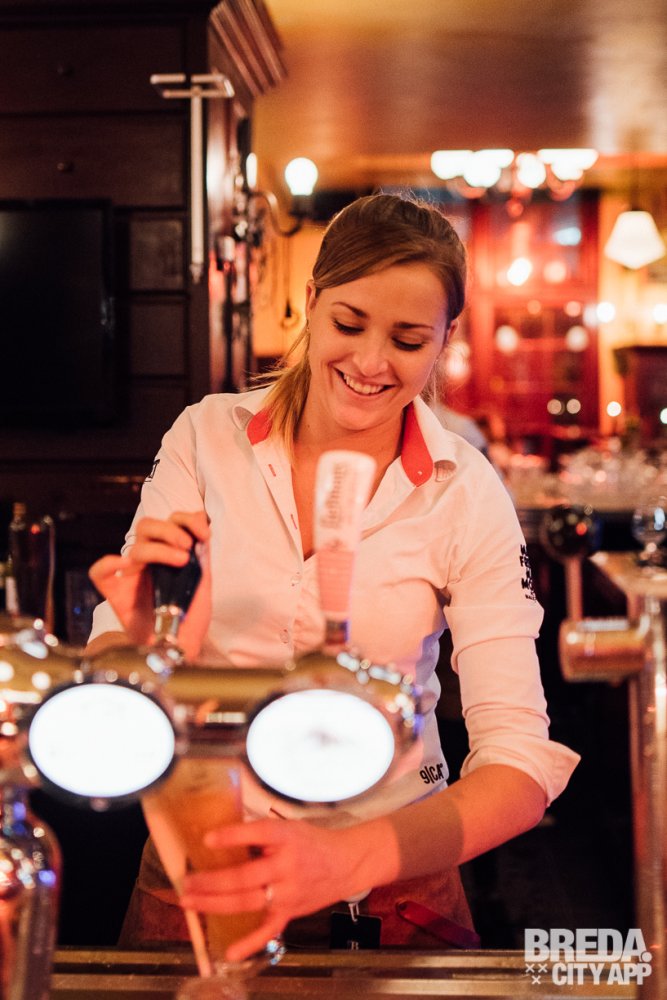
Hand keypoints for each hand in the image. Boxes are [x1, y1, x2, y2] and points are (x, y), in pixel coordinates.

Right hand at [88, 511, 210, 658]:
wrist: (177, 648)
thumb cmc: (188, 619)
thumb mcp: (202, 584)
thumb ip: (200, 559)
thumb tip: (201, 538)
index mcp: (168, 553)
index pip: (170, 521)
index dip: (187, 520)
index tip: (204, 534)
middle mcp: (148, 561)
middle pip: (147, 526)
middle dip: (170, 530)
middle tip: (186, 546)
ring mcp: (131, 576)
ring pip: (134, 546)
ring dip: (158, 548)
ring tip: (180, 560)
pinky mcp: (116, 594)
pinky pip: (99, 572)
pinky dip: (109, 564)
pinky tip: (125, 566)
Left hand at [178, 816, 396, 961]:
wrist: (346, 863)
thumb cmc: (312, 842)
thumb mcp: (289, 828)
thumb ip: (260, 835)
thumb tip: (222, 840)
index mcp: (286, 838)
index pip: (257, 834)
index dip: (231, 836)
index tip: (207, 839)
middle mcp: (286, 866)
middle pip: (244, 876)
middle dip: (211, 880)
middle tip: (186, 881)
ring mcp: (288, 893)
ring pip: (247, 902)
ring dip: (215, 903)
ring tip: (190, 902)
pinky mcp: (290, 912)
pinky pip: (268, 931)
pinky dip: (250, 943)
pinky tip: (230, 952)